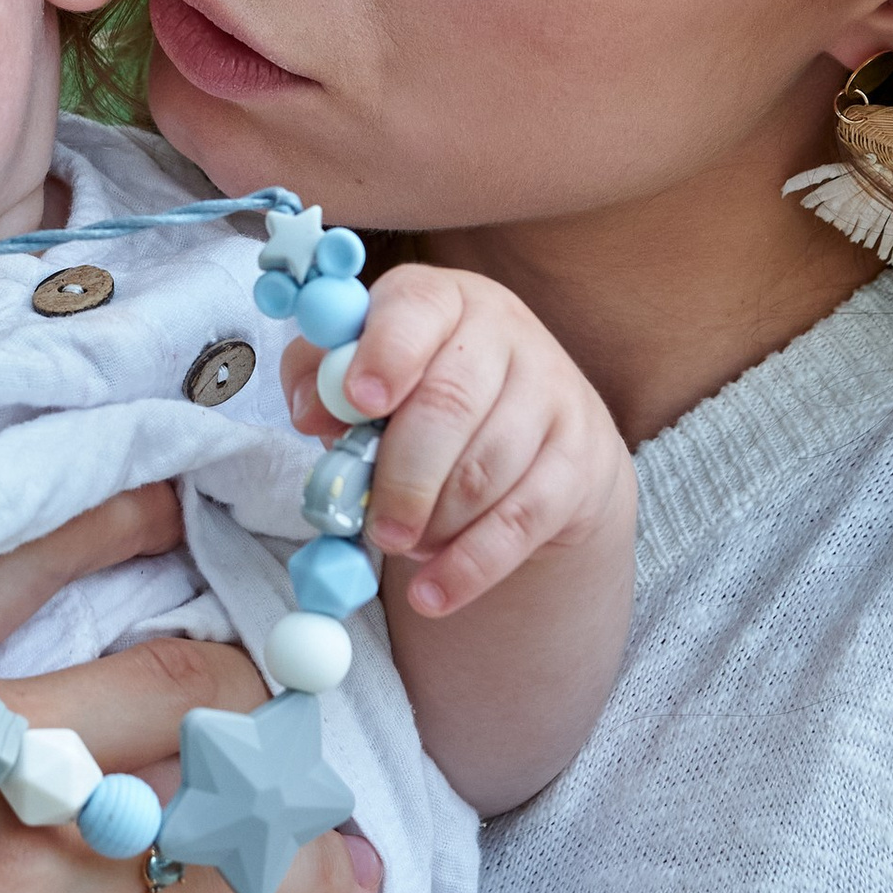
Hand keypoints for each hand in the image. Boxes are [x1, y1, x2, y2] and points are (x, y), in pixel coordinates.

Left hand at [283, 260, 634, 617]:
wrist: (538, 442)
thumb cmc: (426, 401)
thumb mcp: (369, 374)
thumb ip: (322, 378)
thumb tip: (311, 410)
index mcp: (443, 300)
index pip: (417, 309)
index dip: (384, 354)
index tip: (358, 401)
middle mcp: (506, 334)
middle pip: (451, 404)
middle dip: (402, 476)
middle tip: (373, 528)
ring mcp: (553, 393)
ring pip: (484, 472)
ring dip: (432, 525)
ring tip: (403, 543)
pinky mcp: (580, 460)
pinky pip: (521, 522)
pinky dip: (469, 566)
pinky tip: (433, 593)